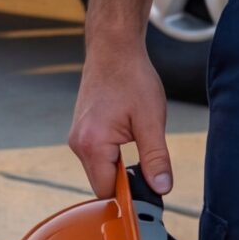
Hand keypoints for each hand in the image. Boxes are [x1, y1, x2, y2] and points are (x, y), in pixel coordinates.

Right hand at [67, 43, 172, 197]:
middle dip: (125, 174)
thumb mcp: (152, 120)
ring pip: (100, 167)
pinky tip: (126, 128)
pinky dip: (113, 150)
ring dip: (120, 161)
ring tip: (135, 132)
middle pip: (102, 181)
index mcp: (92, 144)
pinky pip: (98, 153)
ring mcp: (77, 136)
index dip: (130, 191)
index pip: (108, 191)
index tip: (148, 182)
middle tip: (145, 150)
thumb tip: (161, 189)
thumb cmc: (132, 77)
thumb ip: (156, 158)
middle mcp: (78, 143)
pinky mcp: (81, 130)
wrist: (114, 48)